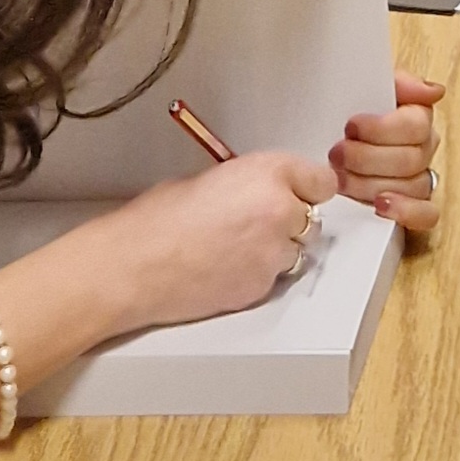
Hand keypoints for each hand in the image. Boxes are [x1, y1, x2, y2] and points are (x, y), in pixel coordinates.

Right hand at [110, 147, 339, 327]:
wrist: (137, 264)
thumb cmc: (159, 219)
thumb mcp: (210, 178)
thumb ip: (248, 182)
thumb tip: (260, 191)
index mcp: (269, 173)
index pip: (322, 181)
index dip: (309, 189)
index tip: (304, 193)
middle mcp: (280, 210)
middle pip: (312, 218)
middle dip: (290, 221)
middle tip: (257, 223)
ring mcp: (274, 252)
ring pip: (296, 252)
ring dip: (276, 249)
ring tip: (236, 249)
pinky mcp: (262, 287)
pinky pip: (273, 278)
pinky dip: (257, 274)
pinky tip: (226, 269)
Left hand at [332, 70, 444, 239]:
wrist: (320, 143)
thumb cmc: (341, 117)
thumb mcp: (359, 88)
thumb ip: (397, 83)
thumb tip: (434, 91)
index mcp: (416, 117)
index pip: (417, 125)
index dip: (383, 129)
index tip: (351, 127)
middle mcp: (422, 149)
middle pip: (412, 158)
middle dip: (368, 158)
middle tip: (336, 154)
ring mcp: (418, 181)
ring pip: (414, 186)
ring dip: (372, 185)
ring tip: (341, 180)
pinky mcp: (411, 210)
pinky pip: (427, 214)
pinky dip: (406, 210)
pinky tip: (380, 206)